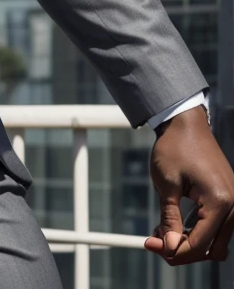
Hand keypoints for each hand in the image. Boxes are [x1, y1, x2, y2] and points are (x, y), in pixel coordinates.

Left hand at [145, 105, 233, 263]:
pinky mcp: (229, 200)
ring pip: (216, 243)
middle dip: (182, 251)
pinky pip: (218, 229)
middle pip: (211, 250)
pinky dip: (199, 233)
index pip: (199, 244)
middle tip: (155, 240)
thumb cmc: (175, 147)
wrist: (186, 123)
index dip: (172, 250)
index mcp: (219, 201)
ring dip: (191, 244)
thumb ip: (169, 218)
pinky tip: (176, 225)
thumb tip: (169, 247)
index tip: (149, 244)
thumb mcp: (167, 184)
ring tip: (164, 231)